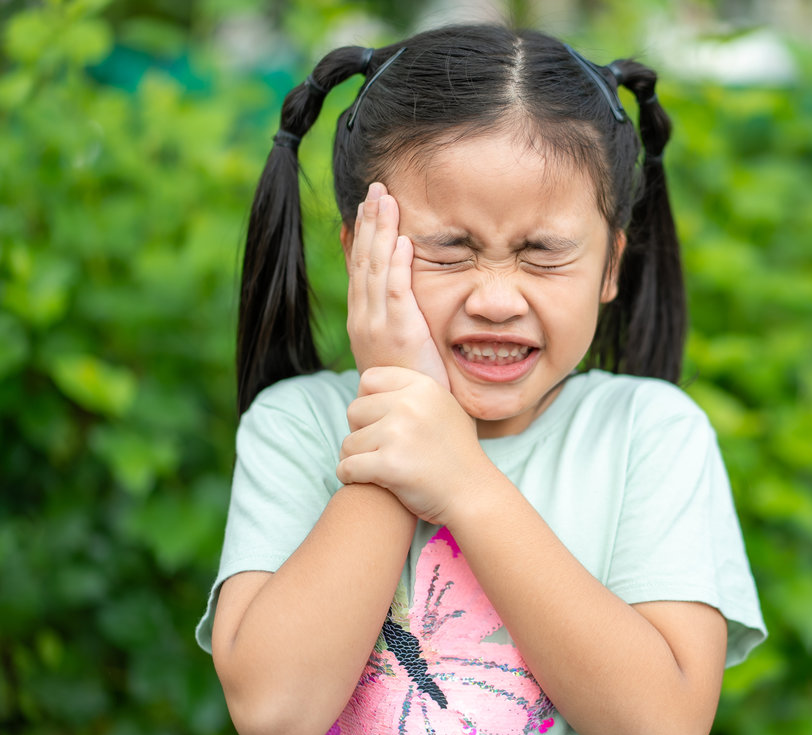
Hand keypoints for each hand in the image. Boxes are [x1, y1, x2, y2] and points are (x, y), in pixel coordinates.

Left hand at [337, 366, 490, 525]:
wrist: (473, 494)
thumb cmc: (455, 454)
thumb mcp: (445, 408)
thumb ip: (414, 393)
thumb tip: (369, 382)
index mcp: (423, 386)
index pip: (369, 379)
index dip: (368, 401)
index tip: (379, 421)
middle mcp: (410, 404)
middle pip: (354, 410)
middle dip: (360, 432)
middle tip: (379, 449)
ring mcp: (398, 434)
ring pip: (348, 442)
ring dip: (355, 458)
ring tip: (376, 467)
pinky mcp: (389, 464)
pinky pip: (347, 467)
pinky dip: (349, 476)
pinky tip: (364, 480)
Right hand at [346, 182, 448, 394]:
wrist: (405, 426)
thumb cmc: (410, 390)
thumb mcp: (401, 350)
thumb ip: (398, 322)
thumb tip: (400, 298)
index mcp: (363, 320)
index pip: (359, 269)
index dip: (361, 235)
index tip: (363, 206)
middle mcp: (364, 319)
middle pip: (363, 260)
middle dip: (369, 222)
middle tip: (374, 188)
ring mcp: (377, 326)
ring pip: (376, 268)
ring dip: (381, 231)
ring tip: (385, 198)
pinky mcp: (399, 334)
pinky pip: (397, 291)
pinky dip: (398, 264)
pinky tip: (403, 240)